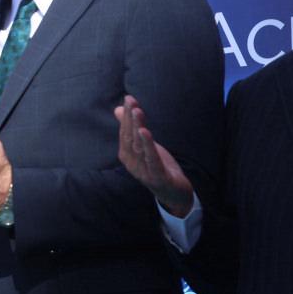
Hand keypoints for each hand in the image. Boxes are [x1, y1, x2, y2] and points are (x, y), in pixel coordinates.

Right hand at [115, 94, 193, 217]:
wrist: (174, 194)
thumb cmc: (157, 167)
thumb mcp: (145, 146)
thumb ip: (131, 129)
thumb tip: (118, 109)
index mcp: (127, 155)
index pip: (125, 132)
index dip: (127, 116)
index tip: (129, 99)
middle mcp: (132, 163)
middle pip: (130, 138)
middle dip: (130, 118)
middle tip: (131, 101)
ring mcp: (143, 171)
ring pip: (139, 147)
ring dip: (138, 128)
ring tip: (137, 112)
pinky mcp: (157, 177)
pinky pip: (151, 159)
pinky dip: (148, 146)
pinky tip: (145, 132)